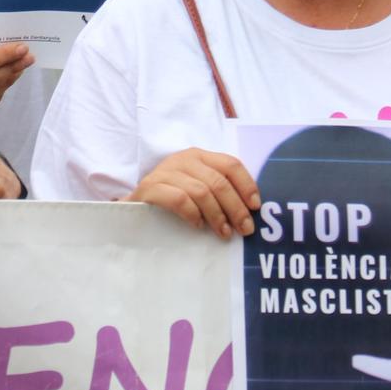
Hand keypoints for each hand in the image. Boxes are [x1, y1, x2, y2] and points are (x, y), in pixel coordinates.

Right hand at [128, 148, 259, 238]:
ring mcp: (165, 172)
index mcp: (199, 156)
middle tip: (245, 229)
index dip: (246, 185)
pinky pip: (179, 199)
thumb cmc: (172, 198)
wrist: (135, 206)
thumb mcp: (197, 187)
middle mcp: (183, 159)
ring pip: (201, 191)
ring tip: (224, 233)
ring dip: (217, 215)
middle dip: (235, 207)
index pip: (230, 164)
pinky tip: (198, 225)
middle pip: (218, 181)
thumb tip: (250, 209)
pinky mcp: (150, 188)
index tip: (255, 207)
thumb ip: (219, 190)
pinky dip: (193, 214)